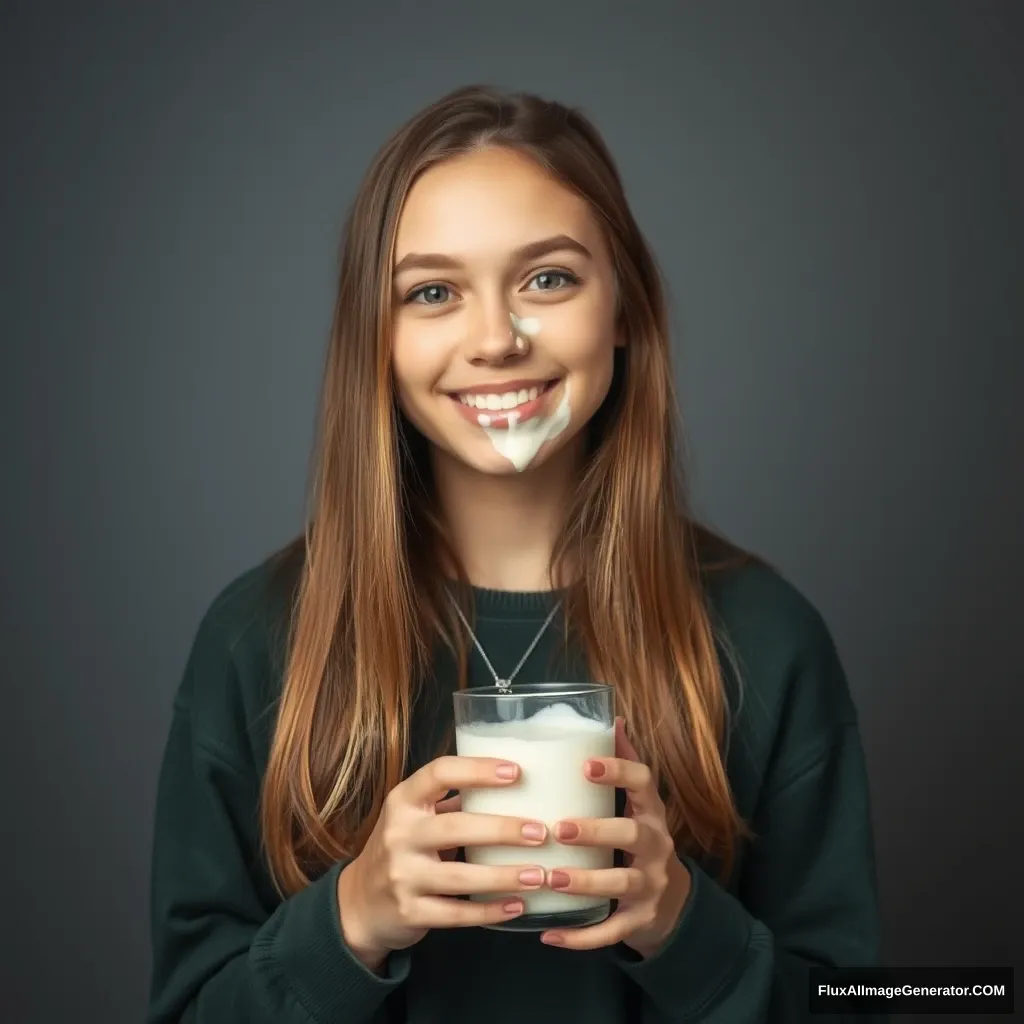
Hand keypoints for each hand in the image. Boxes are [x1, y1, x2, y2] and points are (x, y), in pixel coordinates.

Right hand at [337, 756, 549, 969]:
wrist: (360, 903)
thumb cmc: (402, 848)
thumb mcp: (415, 817)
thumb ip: (452, 802)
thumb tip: (514, 784)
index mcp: (403, 801)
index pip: (439, 773)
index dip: (478, 770)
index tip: (516, 772)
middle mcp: (399, 835)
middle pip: (455, 827)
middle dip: (502, 829)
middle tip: (541, 832)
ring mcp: (402, 876)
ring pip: (460, 877)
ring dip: (504, 876)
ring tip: (539, 874)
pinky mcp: (410, 913)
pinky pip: (457, 914)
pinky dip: (490, 911)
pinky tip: (518, 906)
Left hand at [539, 717, 691, 956]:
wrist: (672, 901)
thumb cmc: (639, 840)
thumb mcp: (638, 803)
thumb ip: (624, 761)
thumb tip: (611, 715)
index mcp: (650, 811)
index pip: (643, 783)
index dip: (618, 772)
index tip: (586, 765)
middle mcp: (656, 845)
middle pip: (632, 834)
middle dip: (596, 831)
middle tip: (559, 828)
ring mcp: (651, 885)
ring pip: (621, 884)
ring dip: (585, 882)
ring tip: (550, 878)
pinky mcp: (640, 920)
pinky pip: (612, 931)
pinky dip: (581, 936)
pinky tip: (549, 934)